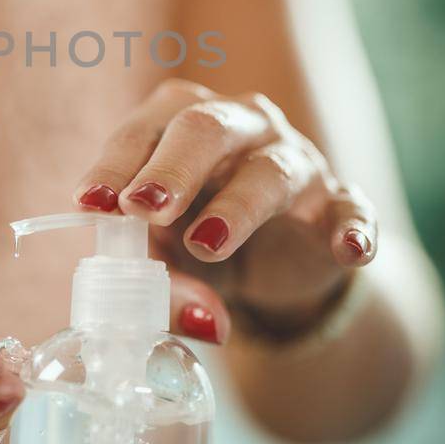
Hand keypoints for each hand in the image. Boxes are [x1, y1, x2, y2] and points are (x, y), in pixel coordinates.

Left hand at [73, 82, 376, 344]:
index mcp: (183, 121)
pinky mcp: (339, 203)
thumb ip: (164, 281)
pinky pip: (352, 210)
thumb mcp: (166, 257)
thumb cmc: (197, 235)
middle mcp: (242, 126)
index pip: (144, 130)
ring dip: (238, 205)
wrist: (274, 260)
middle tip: (143, 208)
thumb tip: (198, 323)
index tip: (91, 202)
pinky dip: (353, 228)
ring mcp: (296, 162)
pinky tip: (348, 249)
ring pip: (271, 170)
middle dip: (172, 168)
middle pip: (206, 128)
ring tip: (206, 243)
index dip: (115, 165)